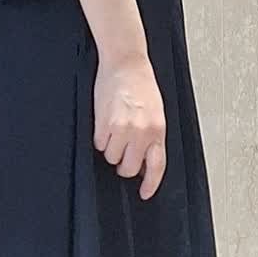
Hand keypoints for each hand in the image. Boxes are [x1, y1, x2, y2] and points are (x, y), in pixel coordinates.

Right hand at [93, 54, 166, 199]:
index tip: (144, 193)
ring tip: (113, 128)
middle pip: (128, 167)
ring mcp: (123, 129)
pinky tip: (105, 121)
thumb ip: (152, 137)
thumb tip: (144, 161)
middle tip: (121, 151)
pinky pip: (98, 144)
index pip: (156, 166)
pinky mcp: (105, 124)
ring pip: (111, 157)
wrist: (126, 63)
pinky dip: (100, 137)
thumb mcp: (155, 112)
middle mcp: (142, 132)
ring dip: (110, 148)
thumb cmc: (141, 85)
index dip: (150, 184)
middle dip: (123, 163)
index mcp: (158, 130)